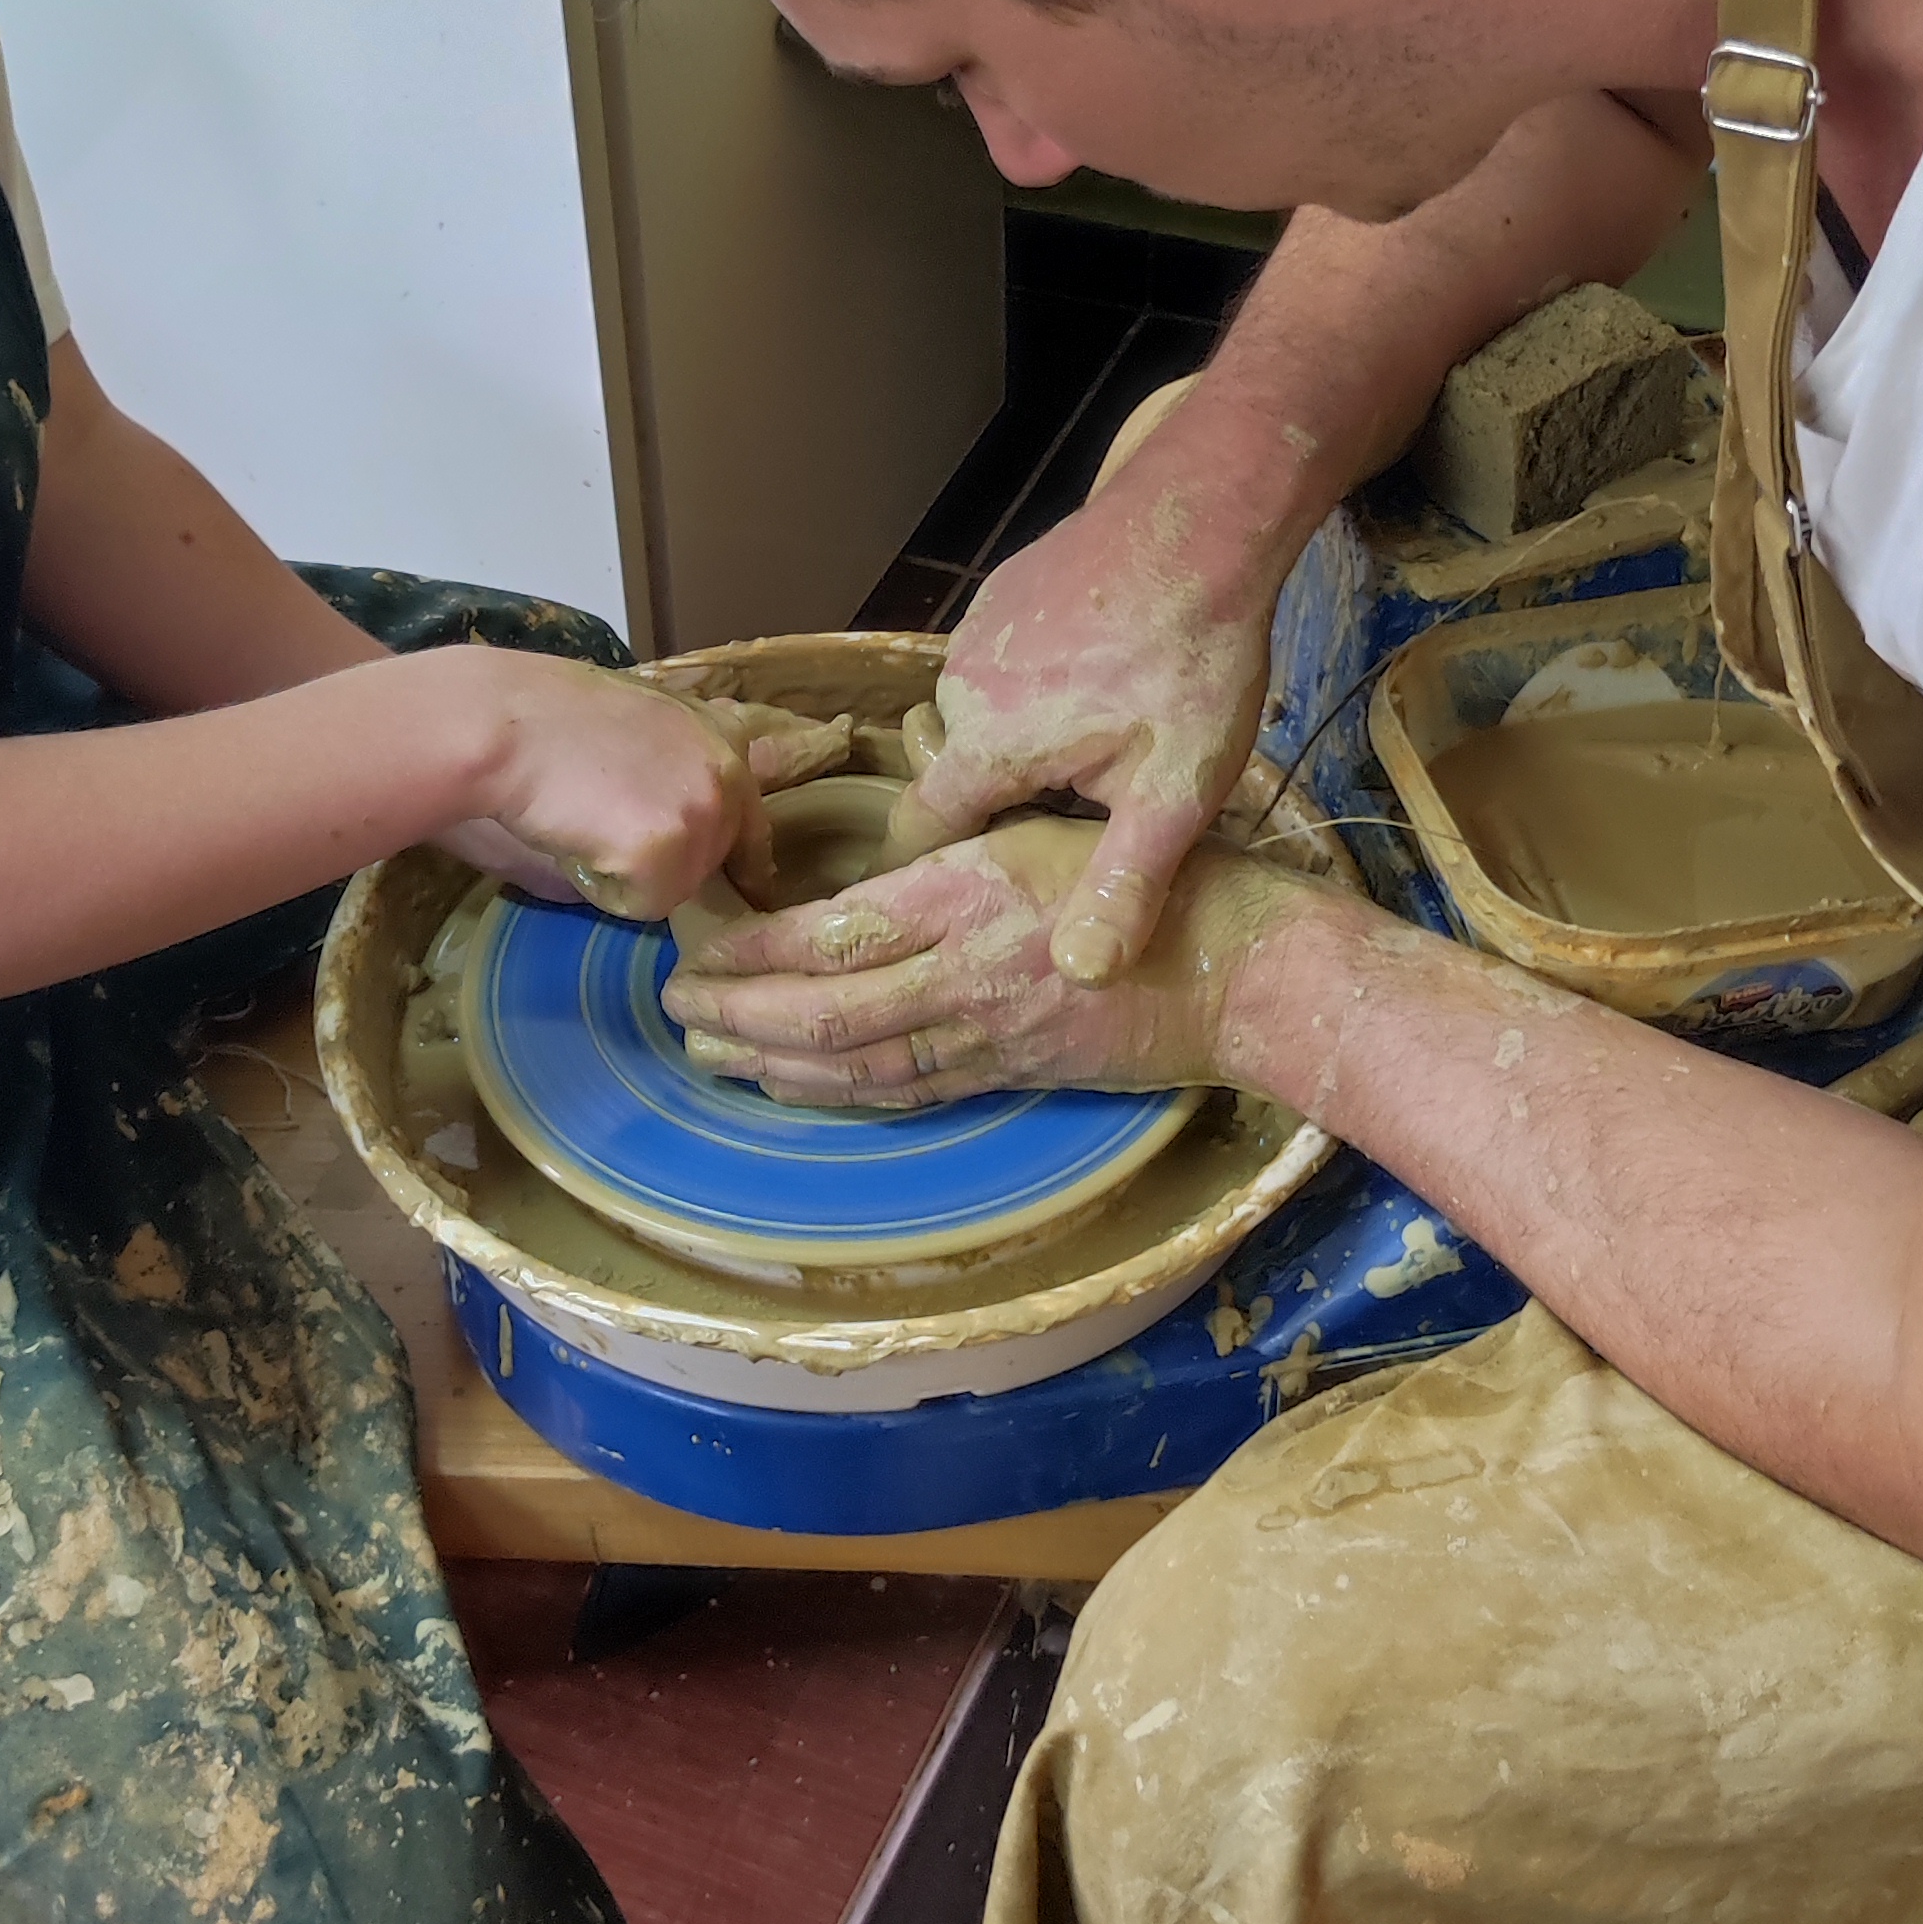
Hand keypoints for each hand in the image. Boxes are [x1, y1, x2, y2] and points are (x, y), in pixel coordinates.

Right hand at [430, 661, 773, 917]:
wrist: (504, 723)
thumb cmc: (542, 719)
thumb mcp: (637, 721)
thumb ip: (675, 766)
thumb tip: (682, 825)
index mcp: (721, 738)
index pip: (750, 820)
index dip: (736, 859)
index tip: (741, 888)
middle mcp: (726, 774)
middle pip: (712, 863)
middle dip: (664, 864)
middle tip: (604, 829)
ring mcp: (701, 815)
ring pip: (676, 888)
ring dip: (629, 877)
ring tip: (584, 825)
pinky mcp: (667, 852)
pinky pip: (641, 904)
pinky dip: (604, 890)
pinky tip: (576, 841)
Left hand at [668, 818, 1309, 1107]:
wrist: (1245, 970)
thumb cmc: (1161, 878)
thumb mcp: (1047, 831)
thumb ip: (956, 852)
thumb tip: (871, 865)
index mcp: (970, 893)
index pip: (832, 933)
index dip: (754, 952)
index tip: (700, 945)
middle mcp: (969, 970)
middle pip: (826, 1010)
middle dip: (739, 1015)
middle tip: (677, 1007)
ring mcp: (991, 1032)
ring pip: (857, 1062)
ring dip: (773, 1064)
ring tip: (709, 1052)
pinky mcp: (1014, 1073)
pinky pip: (907, 1089)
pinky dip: (838, 1092)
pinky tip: (794, 1085)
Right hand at [902, 457, 1287, 985]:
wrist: (1202, 518)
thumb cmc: (1193, 661)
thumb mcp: (1174, 792)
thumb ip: (1121, 885)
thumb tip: (1077, 978)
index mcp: (986, 750)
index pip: (917, 837)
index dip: (931, 877)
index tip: (958, 906)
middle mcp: (957, 692)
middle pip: (957, 781)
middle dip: (1004, 808)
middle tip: (1079, 820)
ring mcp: (973, 636)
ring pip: (980, 724)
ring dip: (1023, 746)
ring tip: (1102, 747)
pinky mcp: (998, 596)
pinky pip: (999, 669)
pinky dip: (1034, 690)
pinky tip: (1099, 684)